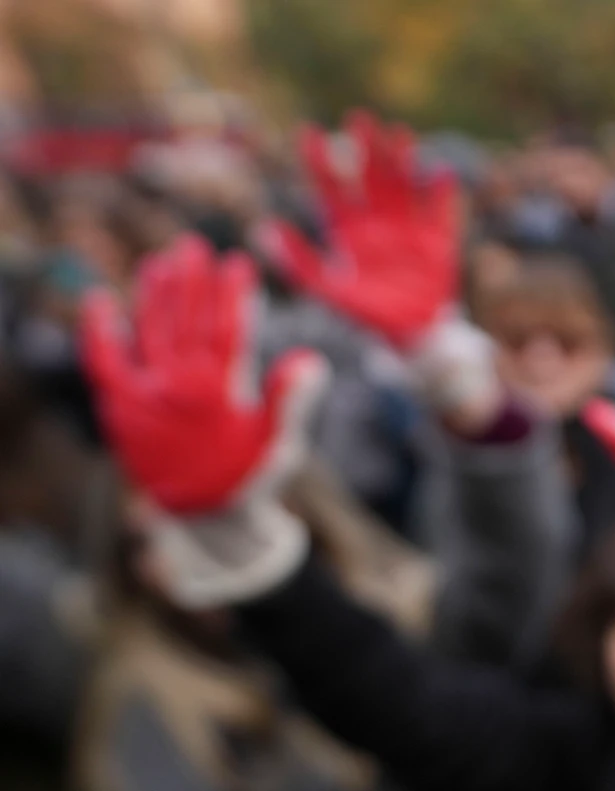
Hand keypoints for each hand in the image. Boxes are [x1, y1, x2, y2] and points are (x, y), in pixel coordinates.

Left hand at [81, 235, 326, 516]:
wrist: (199, 517)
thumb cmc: (246, 477)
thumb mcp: (279, 443)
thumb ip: (292, 399)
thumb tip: (312, 360)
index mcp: (219, 393)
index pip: (228, 328)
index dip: (233, 293)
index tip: (238, 262)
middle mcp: (178, 387)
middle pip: (185, 320)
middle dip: (191, 280)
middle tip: (194, 246)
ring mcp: (145, 394)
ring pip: (147, 332)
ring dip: (153, 294)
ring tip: (160, 263)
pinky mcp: (119, 406)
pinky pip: (104, 360)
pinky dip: (100, 330)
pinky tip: (101, 301)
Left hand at [263, 112, 459, 350]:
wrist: (410, 334)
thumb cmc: (366, 313)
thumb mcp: (326, 290)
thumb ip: (299, 262)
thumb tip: (264, 230)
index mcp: (349, 231)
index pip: (331, 189)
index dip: (319, 163)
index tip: (307, 134)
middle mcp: (378, 223)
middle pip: (369, 178)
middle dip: (365, 149)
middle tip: (358, 118)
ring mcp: (409, 229)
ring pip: (403, 185)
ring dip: (400, 160)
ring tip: (397, 133)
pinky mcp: (437, 242)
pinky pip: (440, 213)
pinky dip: (441, 194)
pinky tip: (439, 172)